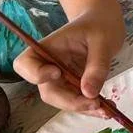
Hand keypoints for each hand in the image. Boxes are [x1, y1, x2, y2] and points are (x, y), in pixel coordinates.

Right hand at [14, 0, 123, 115]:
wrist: (104, 23)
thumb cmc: (100, 24)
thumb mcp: (103, 41)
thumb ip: (96, 66)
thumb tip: (89, 94)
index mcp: (48, 48)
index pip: (25, 64)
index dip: (35, 74)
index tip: (58, 73)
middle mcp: (49, 65)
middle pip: (47, 91)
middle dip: (70, 101)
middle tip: (96, 103)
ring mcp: (60, 78)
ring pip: (63, 101)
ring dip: (82, 108)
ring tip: (107, 109)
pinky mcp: (73, 86)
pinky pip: (76, 100)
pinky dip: (90, 106)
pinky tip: (108, 108)